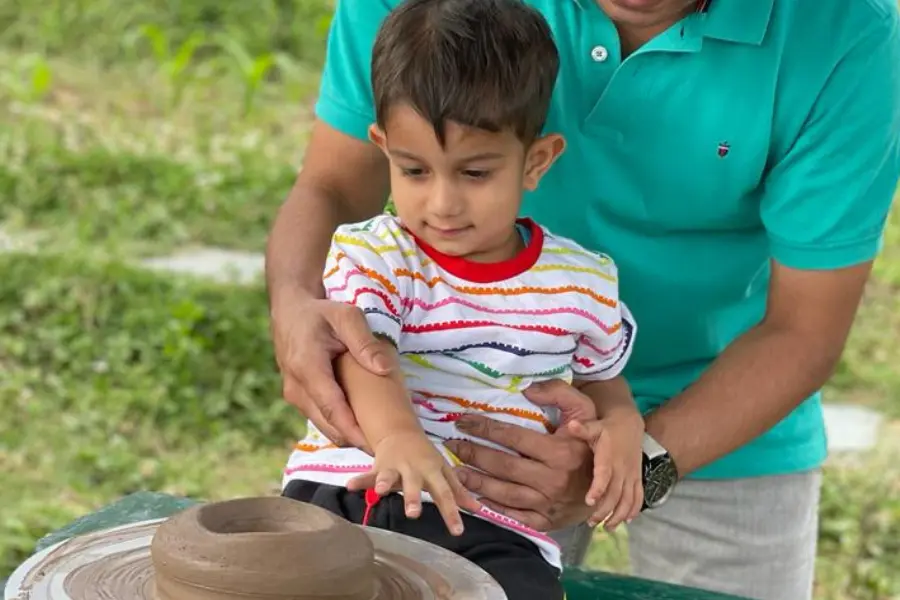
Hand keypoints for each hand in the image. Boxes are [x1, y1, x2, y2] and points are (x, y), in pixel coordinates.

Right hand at [271, 295, 394, 448]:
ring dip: (349, 434)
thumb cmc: (321, 313)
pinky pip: (321, 418)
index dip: (354, 430)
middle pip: (328, 425)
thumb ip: (365, 342)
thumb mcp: (347, 317)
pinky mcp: (298, 398)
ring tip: (379, 439)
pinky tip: (364, 424)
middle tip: (386, 448)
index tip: (376, 445)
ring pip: (324, 426)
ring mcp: (295, 396)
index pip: (332, 409)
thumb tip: (384, 368)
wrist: (290, 311)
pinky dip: (341, 425)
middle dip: (356, 439)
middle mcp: (296, 388)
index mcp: (308, 368)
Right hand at [348, 432, 478, 535]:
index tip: (458, 531)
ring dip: (385, 483)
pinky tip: (351, 486)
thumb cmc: (426, 458)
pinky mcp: (378, 467)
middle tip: (413, 514)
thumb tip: (479, 510)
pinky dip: (360, 480)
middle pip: (415, 485)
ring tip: (382, 490)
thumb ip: (458, 491)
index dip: (451, 512)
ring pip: (389, 476)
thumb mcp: (444, 472)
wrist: (402, 433)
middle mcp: (414, 469)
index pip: (445, 494)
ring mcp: (395, 467)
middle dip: (413, 498)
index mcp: (433, 471)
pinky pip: (367, 475)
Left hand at [444, 380, 597, 530]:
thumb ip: (559, 393)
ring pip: (504, 493)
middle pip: (503, 466)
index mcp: (560, 452)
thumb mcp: (584, 411)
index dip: (485, 428)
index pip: (513, 437)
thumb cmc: (591, 443)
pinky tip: (476, 497)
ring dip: (476, 482)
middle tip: (453, 445)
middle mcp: (552, 480)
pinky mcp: (546, 521)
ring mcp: (548, 504)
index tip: (464, 422)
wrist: (610, 482)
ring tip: (456, 471)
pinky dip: (492, 508)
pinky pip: (514, 515)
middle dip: (474, 454)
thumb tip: (527, 390)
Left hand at [568, 411, 644, 531]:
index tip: (589, 501)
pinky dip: (634, 509)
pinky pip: (639, 496)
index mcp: (609, 457)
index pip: (605, 475)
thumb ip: (582, 429)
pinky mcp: (637, 478)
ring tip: (607, 527)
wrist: (630, 424)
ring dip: (619, 515)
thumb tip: (570, 425)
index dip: (598, 488)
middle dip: (605, 511)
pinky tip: (626, 521)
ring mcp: (632, 475)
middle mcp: (622, 468)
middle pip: (615, 494)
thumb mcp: (594, 426)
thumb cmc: (607, 428)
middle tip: (591, 523)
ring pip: (628, 499)